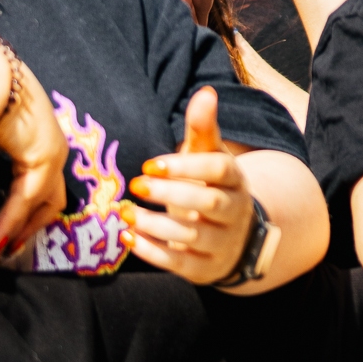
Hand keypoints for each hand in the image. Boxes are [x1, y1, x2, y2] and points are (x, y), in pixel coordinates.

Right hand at [0, 39, 68, 264]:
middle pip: (50, 201)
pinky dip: (9, 221)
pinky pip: (27, 197)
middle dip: (28, 230)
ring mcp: (52, 152)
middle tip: (7, 252)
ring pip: (39, 203)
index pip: (41, 192)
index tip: (7, 241)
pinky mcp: (43, 154)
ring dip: (13, 232)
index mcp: (38, 145)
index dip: (24, 219)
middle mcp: (52, 149)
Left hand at [123, 87, 258, 286]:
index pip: (219, 170)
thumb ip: (203, 128)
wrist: (232, 235)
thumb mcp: (208, 157)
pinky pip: (179, 263)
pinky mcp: (205, 269)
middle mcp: (235, 212)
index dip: (186, 166)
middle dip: (170, 194)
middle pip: (208, 203)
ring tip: (126, 213)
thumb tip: (205, 92)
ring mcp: (222, 243)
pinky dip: (152, 251)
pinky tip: (129, 237)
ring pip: (192, 236)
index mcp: (236, 180)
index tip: (151, 164)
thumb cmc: (210, 186)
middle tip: (136, 185)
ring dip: (155, 224)